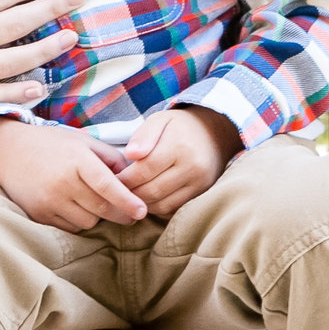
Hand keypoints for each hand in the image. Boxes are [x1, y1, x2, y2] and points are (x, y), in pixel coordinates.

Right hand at [0, 118, 148, 231]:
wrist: (7, 152)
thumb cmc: (51, 145)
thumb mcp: (82, 141)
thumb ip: (110, 157)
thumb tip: (134, 177)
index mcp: (76, 159)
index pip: (108, 185)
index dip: (128, 201)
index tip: (143, 212)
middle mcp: (62, 181)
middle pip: (102, 209)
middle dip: (121, 215)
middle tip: (132, 215)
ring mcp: (49, 200)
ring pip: (88, 222)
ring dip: (97, 216)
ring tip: (94, 202)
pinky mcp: (39, 215)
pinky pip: (70, 227)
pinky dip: (79, 221)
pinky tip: (75, 207)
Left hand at [120, 105, 240, 218]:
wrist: (215, 134)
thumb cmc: (180, 126)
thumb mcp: (160, 120)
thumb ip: (143, 135)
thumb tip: (130, 154)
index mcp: (179, 146)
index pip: (145, 169)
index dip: (125, 177)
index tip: (113, 178)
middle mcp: (193, 167)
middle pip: (152, 190)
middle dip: (130, 192)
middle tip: (116, 190)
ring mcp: (200, 183)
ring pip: (162, 204)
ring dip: (142, 203)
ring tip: (130, 194)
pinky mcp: (201, 194)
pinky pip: (173, 209)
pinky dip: (157, 207)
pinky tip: (147, 198)